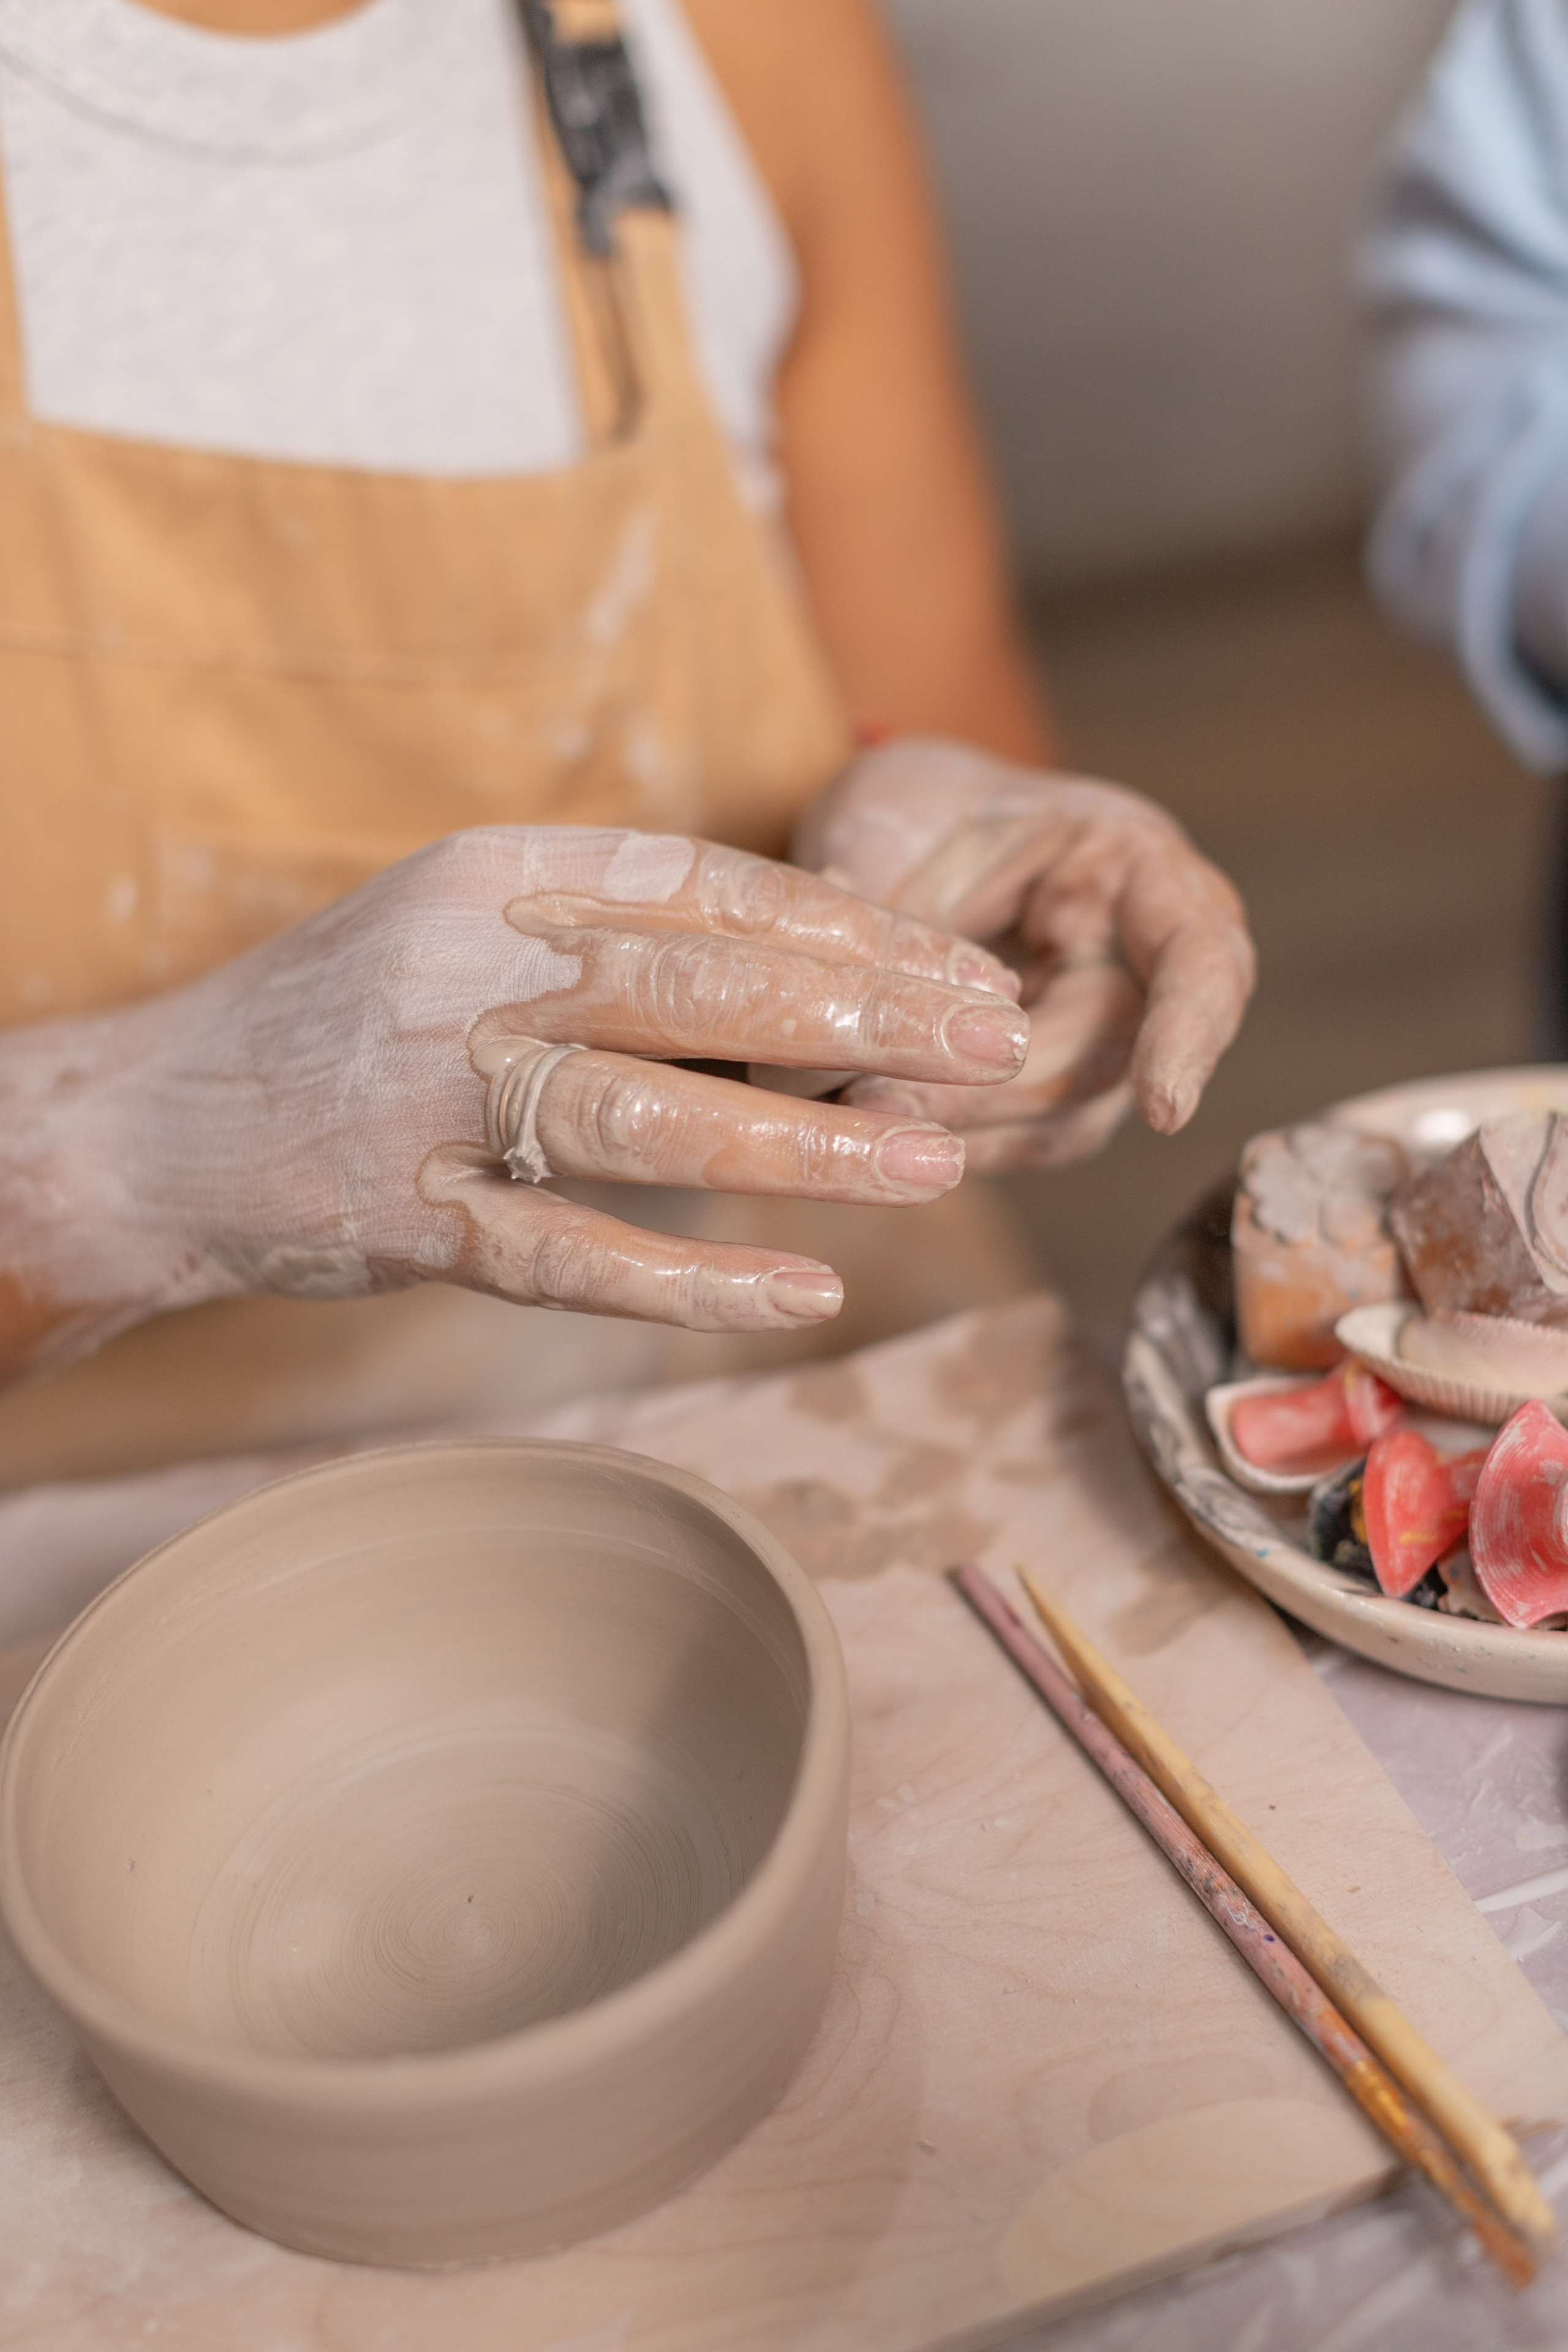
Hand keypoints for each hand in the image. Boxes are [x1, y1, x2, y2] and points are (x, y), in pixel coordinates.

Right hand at [3, 826, 1031, 1374]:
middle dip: (869, 1016)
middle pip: (705, 983)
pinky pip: (571, 1254)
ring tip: (937, 1164)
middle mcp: (472, 967)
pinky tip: (802, 1292)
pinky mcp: (408, 1220)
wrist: (154, 1122)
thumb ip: (612, 932)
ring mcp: (433, 1097)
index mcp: (499, 872)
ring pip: (651, 1115)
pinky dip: (693, 1278)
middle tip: (995, 1046)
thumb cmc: (349, 1020)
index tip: (963, 964)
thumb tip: (805, 958)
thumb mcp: (468, 926)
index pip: (712, 885)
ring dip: (807, 1142)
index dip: (854, 927)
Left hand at [793, 739, 1254, 1168]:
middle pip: (1112, 1057)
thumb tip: (840, 1024)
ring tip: (868, 1117)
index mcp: (1135, 868)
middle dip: (1001, 1090)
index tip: (1162, 1109)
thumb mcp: (894, 824)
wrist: (905, 833)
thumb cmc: (916, 810)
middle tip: (887, 1102)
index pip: (1198, 956)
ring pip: (1070, 1117)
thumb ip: (882, 923)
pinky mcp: (1058, 1086)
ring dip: (970, 1129)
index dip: (1188, 1032)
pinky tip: (885, 1138)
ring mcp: (1109, 1033)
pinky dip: (957, 1142)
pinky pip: (1027, 1136)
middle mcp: (1144, 961)